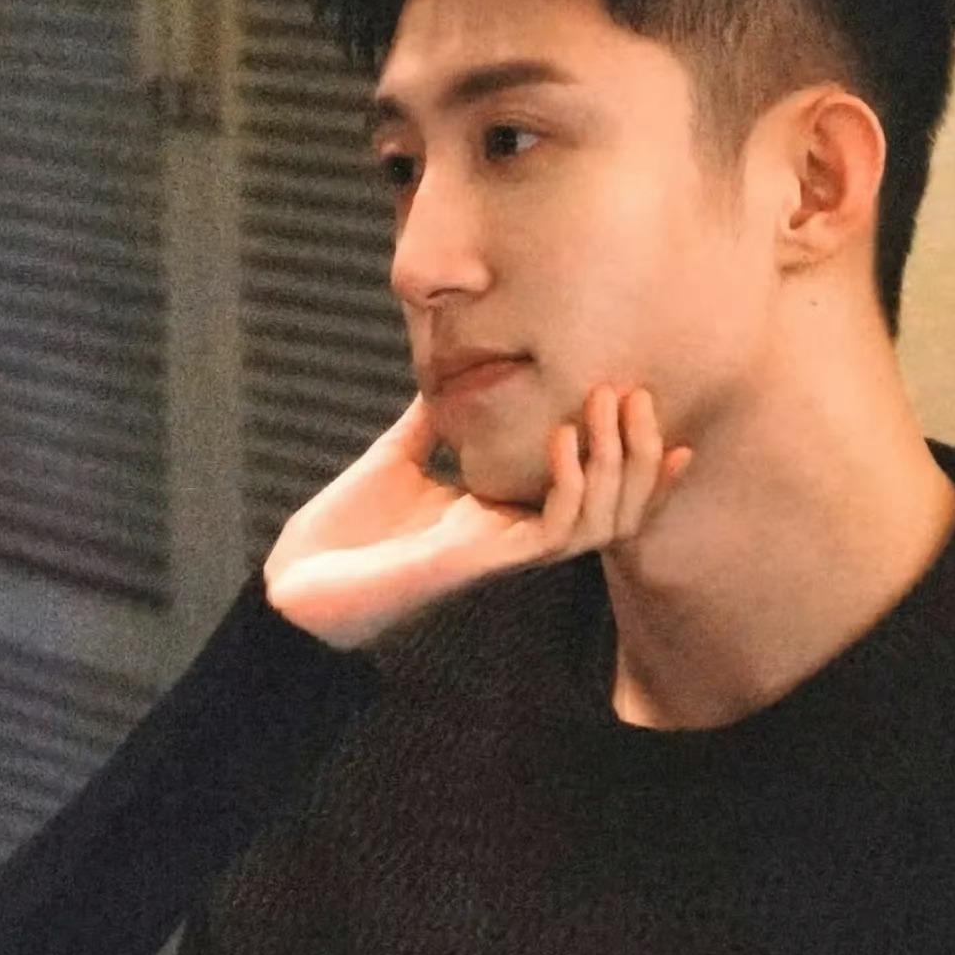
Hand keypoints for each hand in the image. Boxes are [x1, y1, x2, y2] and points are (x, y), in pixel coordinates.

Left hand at [262, 383, 693, 650]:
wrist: (298, 582)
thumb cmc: (345, 531)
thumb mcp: (399, 456)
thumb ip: (435, 421)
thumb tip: (445, 372)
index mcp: (505, 516)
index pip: (595, 493)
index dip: (636, 459)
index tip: (656, 410)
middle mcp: (517, 540)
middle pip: (617, 510)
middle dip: (639, 453)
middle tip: (637, 393)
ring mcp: (505, 554)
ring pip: (601, 523)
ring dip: (617, 463)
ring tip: (612, 403)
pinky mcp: (483, 562)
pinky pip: (553, 531)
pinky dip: (570, 483)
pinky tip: (564, 439)